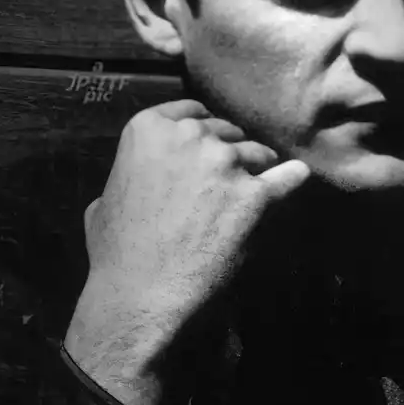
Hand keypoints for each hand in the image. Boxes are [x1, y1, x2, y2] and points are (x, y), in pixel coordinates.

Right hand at [63, 99, 312, 404]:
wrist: (142, 293)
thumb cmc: (118, 253)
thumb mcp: (105, 198)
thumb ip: (132, 173)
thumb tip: (144, 174)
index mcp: (148, 128)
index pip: (192, 111)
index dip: (203, 130)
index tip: (207, 146)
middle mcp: (189, 136)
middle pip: (226, 132)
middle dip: (228, 153)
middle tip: (221, 185)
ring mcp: (226, 164)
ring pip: (256, 154)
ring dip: (254, 171)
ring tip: (243, 199)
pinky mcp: (257, 195)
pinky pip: (288, 178)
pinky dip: (293, 178)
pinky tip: (298, 177)